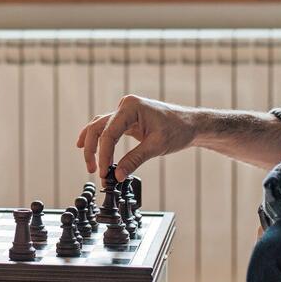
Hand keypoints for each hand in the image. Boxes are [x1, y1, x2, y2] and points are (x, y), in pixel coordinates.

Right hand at [76, 95, 197, 181]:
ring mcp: (125, 111)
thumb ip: (134, 160)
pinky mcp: (127, 119)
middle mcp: (125, 106)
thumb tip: (117, 175)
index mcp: (131, 107)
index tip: (103, 172)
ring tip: (90, 165)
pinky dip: (99, 140)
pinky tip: (88, 148)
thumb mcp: (156, 147)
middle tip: (92, 170)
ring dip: (93, 145)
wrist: (191, 124)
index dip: (103, 154)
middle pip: (98, 127)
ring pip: (99, 127)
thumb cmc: (178, 130)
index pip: (109, 133)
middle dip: (93, 150)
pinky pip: (107, 129)